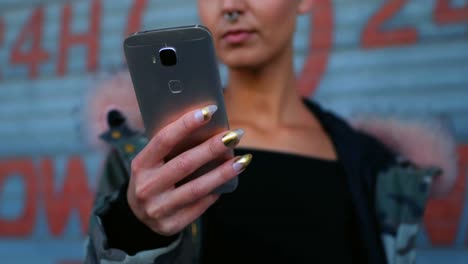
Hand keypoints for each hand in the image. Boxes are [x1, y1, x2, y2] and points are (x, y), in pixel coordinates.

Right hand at [127, 105, 251, 235]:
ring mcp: (157, 209)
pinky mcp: (170, 225)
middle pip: (185, 164)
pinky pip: (199, 206)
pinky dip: (215, 192)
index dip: (186, 124)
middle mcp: (146, 187)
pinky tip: (228, 181)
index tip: (209, 111)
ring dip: (223, 172)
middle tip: (235, 134)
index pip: (164, 140)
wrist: (137, 216)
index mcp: (140, 164)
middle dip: (213, 148)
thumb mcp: (152, 162)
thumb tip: (209, 126)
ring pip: (197, 188)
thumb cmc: (153, 177)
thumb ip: (172, 148)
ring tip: (243, 160)